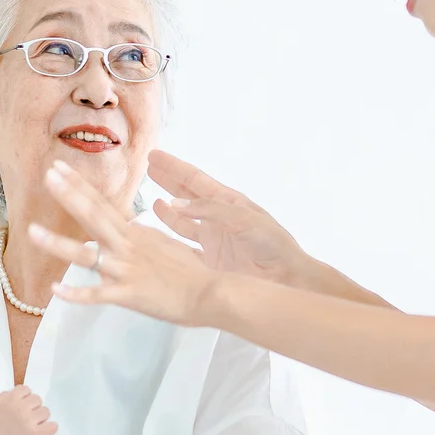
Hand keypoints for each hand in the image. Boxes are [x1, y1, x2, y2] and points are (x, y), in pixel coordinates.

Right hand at [0, 386, 55, 434]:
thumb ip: (5, 396)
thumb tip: (17, 393)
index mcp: (11, 398)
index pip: (26, 389)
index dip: (25, 396)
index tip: (22, 404)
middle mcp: (22, 407)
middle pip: (37, 399)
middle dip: (33, 406)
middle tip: (27, 415)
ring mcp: (30, 420)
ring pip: (46, 411)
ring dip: (41, 417)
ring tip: (34, 423)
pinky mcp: (36, 433)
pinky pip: (52, 427)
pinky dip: (50, 427)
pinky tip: (44, 429)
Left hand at [31, 161, 222, 325]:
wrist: (211, 292)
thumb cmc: (193, 272)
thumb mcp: (167, 244)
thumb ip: (145, 235)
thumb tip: (136, 223)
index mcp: (135, 233)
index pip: (102, 203)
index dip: (79, 185)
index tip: (59, 168)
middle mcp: (127, 246)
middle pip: (93, 216)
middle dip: (68, 195)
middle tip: (47, 175)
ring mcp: (126, 270)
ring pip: (86, 254)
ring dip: (58, 243)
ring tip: (31, 231)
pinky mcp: (128, 294)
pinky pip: (97, 294)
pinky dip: (75, 293)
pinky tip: (54, 290)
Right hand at [148, 150, 309, 286]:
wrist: (284, 278)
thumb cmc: (272, 245)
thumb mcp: (243, 219)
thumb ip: (208, 210)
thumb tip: (175, 203)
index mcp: (228, 202)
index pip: (195, 180)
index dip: (174, 168)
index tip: (155, 156)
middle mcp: (218, 218)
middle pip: (187, 195)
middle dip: (169, 181)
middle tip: (150, 168)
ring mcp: (213, 239)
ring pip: (183, 220)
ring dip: (168, 210)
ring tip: (152, 198)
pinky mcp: (209, 260)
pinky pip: (184, 245)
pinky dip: (171, 238)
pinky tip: (162, 234)